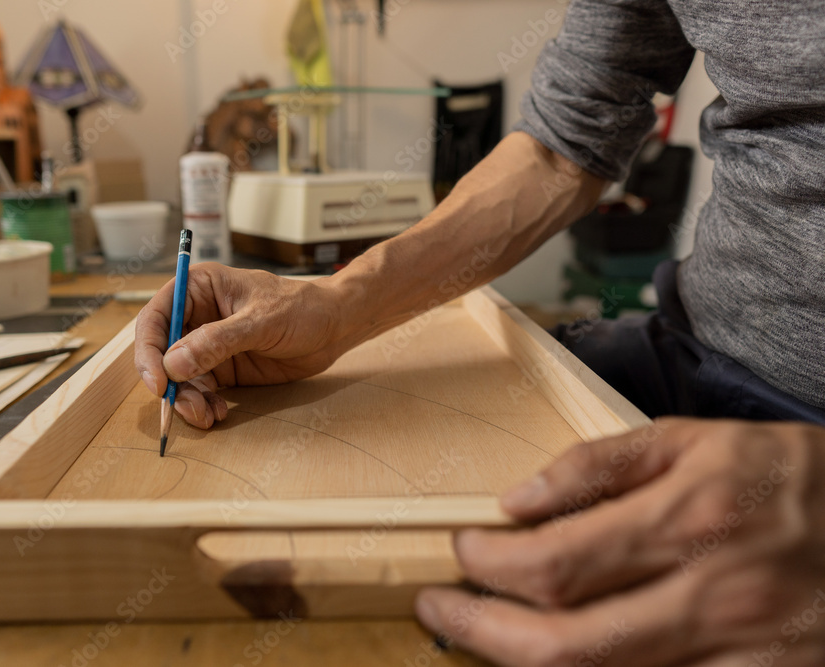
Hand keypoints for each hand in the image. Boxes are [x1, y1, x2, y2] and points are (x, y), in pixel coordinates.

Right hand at [134, 263, 348, 427]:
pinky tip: (217, 414)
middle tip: (182, 406)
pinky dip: (204, 405)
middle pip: (162, 352)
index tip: (158, 380)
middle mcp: (197, 316)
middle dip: (168, 383)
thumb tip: (174, 363)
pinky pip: (201, 391)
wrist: (334, 328)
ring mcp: (208, 345)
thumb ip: (218, 341)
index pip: (156, 317)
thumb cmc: (302, 308)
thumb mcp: (261, 321)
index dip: (149, 349)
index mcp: (199, 289)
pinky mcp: (223, 369)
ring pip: (179, 377)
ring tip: (205, 416)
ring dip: (187, 400)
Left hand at [416, 418, 824, 665]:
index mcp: (690, 521)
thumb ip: (601, 466)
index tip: (461, 549)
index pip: (556, 563)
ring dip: (524, 662)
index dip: (488, 565)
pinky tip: (560, 660)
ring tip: (484, 633)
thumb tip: (517, 500)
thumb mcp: (696, 440)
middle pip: (565, 646)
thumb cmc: (788, 476)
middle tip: (437, 607)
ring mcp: (742, 660)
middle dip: (481, 630)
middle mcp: (712, 598)